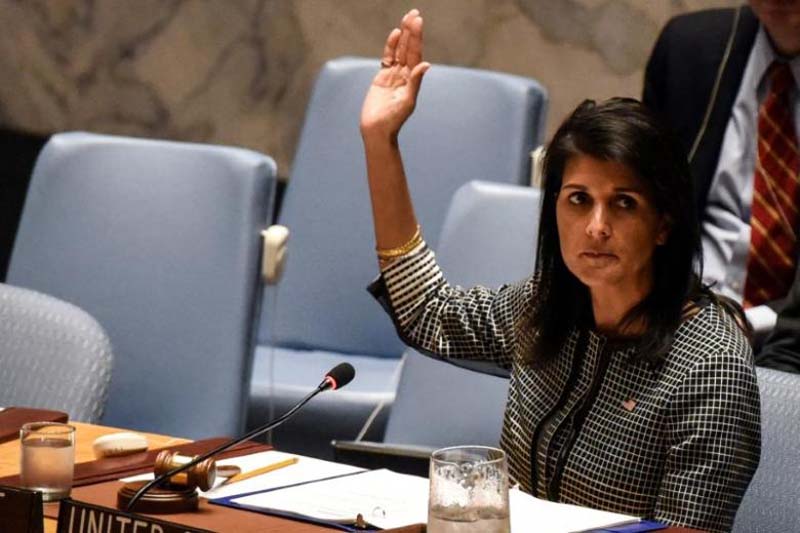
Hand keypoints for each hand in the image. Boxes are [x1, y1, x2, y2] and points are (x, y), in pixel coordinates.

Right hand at [360, 9, 430, 140]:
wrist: (377, 130)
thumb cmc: (393, 120)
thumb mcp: (406, 101)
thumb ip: (415, 82)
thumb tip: (425, 64)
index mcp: (412, 80)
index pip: (415, 54)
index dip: (417, 38)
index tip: (418, 21)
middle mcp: (404, 75)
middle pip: (409, 49)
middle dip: (412, 31)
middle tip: (414, 13)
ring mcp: (393, 76)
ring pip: (399, 51)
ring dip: (403, 35)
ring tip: (407, 18)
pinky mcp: (382, 78)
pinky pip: (387, 58)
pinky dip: (391, 46)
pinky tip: (395, 34)